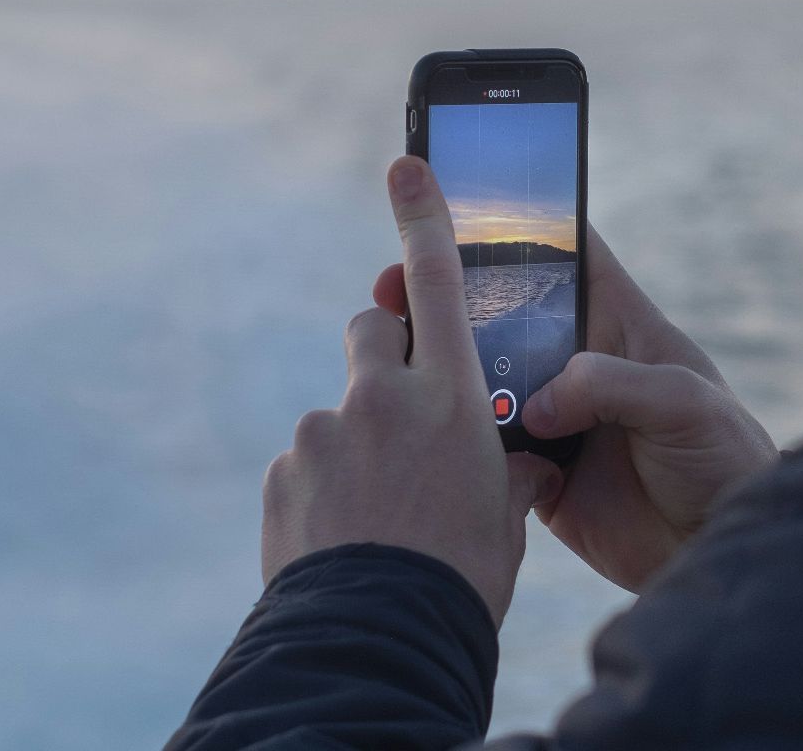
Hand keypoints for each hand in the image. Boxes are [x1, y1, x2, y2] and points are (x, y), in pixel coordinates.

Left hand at [262, 157, 559, 624]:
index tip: (406, 163)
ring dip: (359, 443)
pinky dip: (327, 489)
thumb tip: (519, 466)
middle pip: (371, 331)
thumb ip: (507, 471)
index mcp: (452, 397)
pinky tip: (348, 536)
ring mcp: (323, 433)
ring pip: (341, 412)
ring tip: (380, 513)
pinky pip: (309, 464)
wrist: (378, 639)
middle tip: (405, 405)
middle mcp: (381, 398)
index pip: (435, 283)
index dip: (423, 217)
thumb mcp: (506, 518)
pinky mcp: (283, 474)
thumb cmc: (462, 577)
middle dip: (386, 353)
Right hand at [373, 227, 777, 591]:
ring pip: (484, 379)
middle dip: (452, 294)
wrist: (717, 548)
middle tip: (393, 283)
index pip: (572, 256)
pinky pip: (486, 448)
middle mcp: (582, 364)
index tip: (462, 202)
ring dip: (442, 366)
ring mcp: (557, 418)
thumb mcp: (683, 403)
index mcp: (622, 326)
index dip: (523, 226)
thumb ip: (612, 386)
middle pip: (507, 314)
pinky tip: (417, 427)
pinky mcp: (539, 474)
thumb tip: (539, 403)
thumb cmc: (723, 459)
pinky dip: (455, 437)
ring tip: (391, 349)